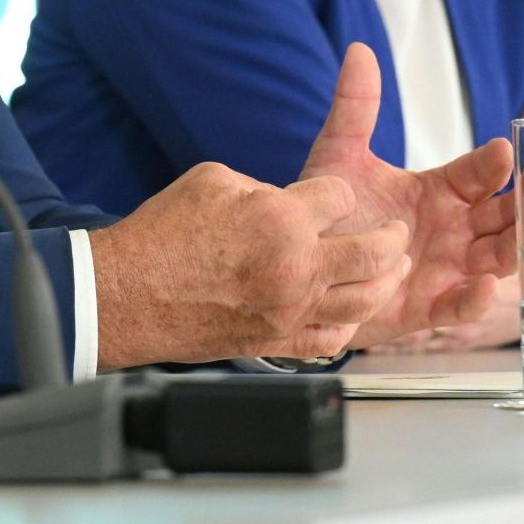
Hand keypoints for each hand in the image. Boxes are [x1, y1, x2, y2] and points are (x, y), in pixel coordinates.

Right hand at [89, 160, 409, 368]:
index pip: (341, 196)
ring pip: (367, 300)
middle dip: (391, 239)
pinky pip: (335, 339)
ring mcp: (292, 310)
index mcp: (280, 218)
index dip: (337, 194)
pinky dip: (349, 324)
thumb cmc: (160, 237)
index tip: (330, 198)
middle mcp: (296, 266)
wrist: (127, 293)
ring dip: (386, 282)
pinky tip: (350, 311)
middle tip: (396, 235)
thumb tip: (286, 199)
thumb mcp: (212, 181)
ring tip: (391, 272)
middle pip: (376, 252)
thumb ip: (263, 188)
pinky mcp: (279, 342)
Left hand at [297, 43, 523, 347]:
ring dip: (522, 242)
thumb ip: (355, 107)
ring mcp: (446, 268)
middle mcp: (453, 229)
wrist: (300, 263)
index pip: (479, 173)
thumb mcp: (339, 155)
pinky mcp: (427, 307)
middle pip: (505, 214)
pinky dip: (474, 298)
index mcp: (440, 191)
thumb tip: (359, 49)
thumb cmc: (330, 210)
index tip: (506, 149)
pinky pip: (459, 306)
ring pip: (497, 257)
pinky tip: (483, 284)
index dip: (495, 163)